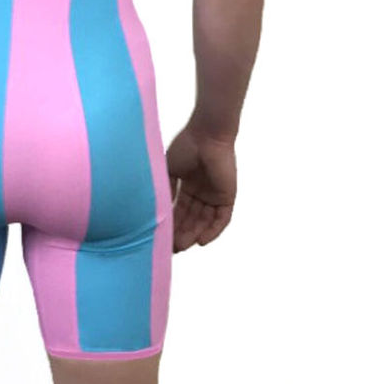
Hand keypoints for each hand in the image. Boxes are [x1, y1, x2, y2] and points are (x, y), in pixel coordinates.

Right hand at [166, 122, 236, 251]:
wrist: (206, 135)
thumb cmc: (186, 147)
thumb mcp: (168, 170)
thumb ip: (165, 189)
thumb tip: (156, 211)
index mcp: (188, 185)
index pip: (179, 210)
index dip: (171, 223)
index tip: (161, 236)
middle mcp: (201, 192)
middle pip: (191, 218)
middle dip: (181, 233)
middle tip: (170, 247)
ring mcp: (215, 195)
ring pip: (204, 221)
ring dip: (193, 234)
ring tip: (181, 247)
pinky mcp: (227, 197)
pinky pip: (222, 219)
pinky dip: (213, 231)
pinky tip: (201, 241)